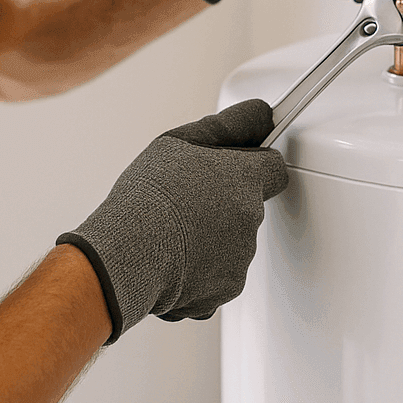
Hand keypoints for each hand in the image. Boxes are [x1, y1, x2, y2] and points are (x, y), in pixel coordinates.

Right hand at [57, 100, 287, 343]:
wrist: (127, 255)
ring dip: (212, 238)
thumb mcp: (179, 142)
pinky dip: (202, 271)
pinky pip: (220, 275)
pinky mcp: (227, 289)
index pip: (275, 168)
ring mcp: (241, 257)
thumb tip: (261, 114)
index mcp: (244, 179)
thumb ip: (229, 125)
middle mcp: (251, 218)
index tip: (235, 168)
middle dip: (225, 203)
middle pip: (248, 206)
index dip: (255, 166)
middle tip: (186, 202)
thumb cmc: (148, 198)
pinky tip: (173, 260)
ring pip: (233, 242)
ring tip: (173, 232)